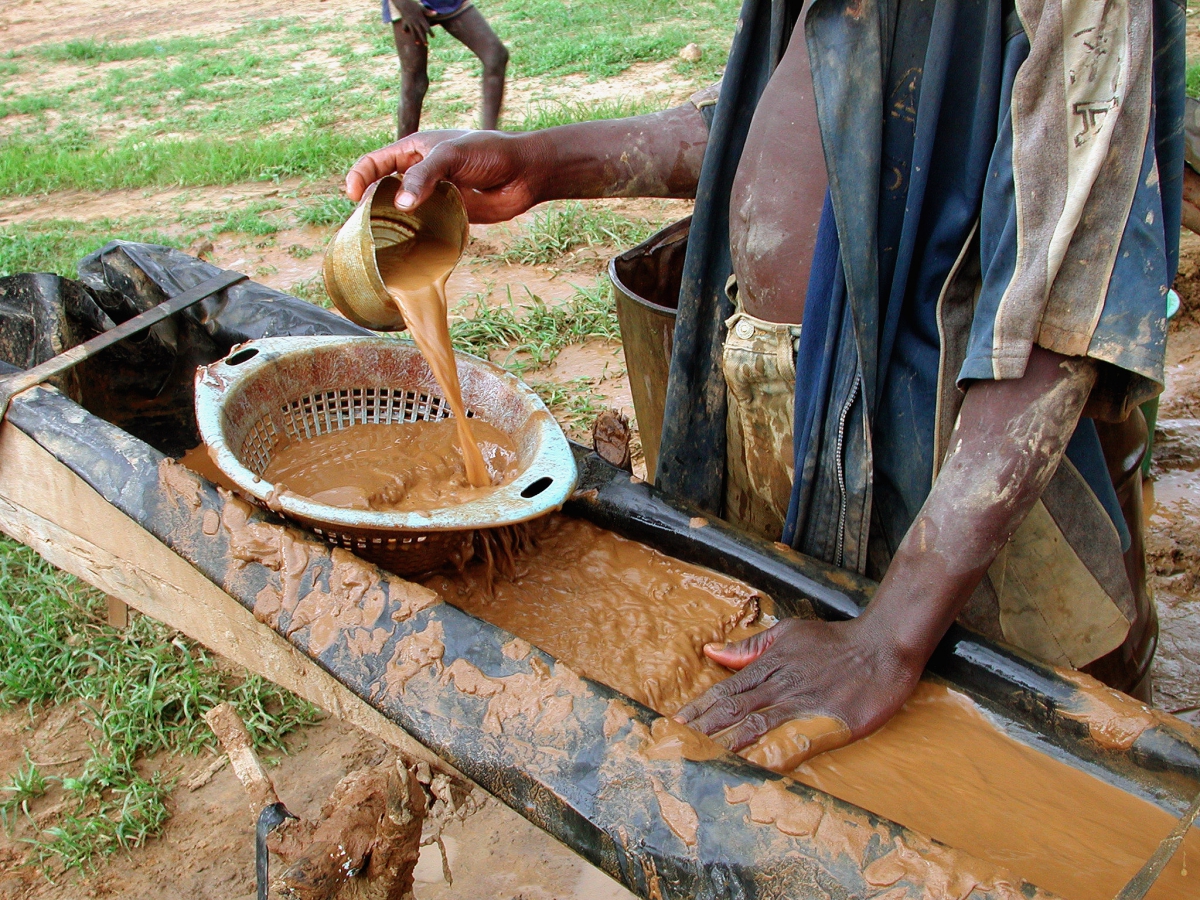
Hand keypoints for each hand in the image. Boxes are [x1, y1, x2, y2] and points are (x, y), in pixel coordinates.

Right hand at [345, 130, 550, 223]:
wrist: (524, 172)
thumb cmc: (488, 152)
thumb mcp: (451, 155)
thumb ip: (424, 176)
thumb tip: (400, 205)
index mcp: (413, 150)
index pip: (375, 163)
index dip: (359, 177)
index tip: (352, 196)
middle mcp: (419, 174)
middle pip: (383, 190)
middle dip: (370, 206)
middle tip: (365, 226)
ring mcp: (433, 196)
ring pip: (403, 212)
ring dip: (392, 225)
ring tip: (380, 241)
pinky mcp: (448, 216)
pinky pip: (425, 227)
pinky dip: (415, 237)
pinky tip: (408, 248)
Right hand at [391, 0, 431, 44]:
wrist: (403, 3)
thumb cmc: (414, 5)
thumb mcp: (422, 8)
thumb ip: (428, 12)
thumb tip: (436, 13)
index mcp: (421, 19)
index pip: (427, 28)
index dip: (430, 33)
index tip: (433, 37)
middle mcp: (416, 22)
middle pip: (421, 32)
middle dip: (424, 39)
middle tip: (426, 44)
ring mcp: (410, 23)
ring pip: (413, 32)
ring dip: (415, 38)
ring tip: (417, 43)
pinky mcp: (405, 22)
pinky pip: (405, 27)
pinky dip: (405, 30)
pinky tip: (404, 33)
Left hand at [673, 616, 920, 755]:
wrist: (882, 646)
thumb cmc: (836, 640)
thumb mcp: (789, 633)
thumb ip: (750, 648)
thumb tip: (711, 651)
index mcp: (769, 666)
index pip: (724, 691)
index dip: (697, 709)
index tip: (672, 725)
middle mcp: (778, 685)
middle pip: (731, 710)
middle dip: (700, 729)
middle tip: (672, 746)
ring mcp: (799, 703)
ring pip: (753, 725)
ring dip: (723, 743)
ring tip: (698, 758)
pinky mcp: (823, 721)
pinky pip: (790, 740)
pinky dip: (768, 754)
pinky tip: (750, 768)